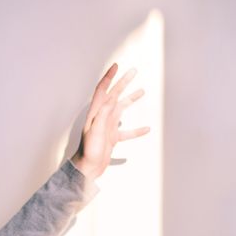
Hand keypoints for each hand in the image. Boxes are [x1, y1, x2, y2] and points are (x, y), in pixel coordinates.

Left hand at [71, 63, 149, 179]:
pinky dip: (136, 130)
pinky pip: (126, 131)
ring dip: (131, 100)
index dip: (109, 77)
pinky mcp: (112, 137)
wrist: (88, 168)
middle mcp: (102, 117)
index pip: (102, 90)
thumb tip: (111, 98)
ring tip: (142, 92)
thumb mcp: (96, 131)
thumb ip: (103, 115)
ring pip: (121, 109)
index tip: (117, 66)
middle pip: (114, 95)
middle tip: (134, 72)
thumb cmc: (89, 151)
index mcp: (96, 113)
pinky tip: (147, 129)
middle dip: (123, 82)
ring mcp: (107, 126)